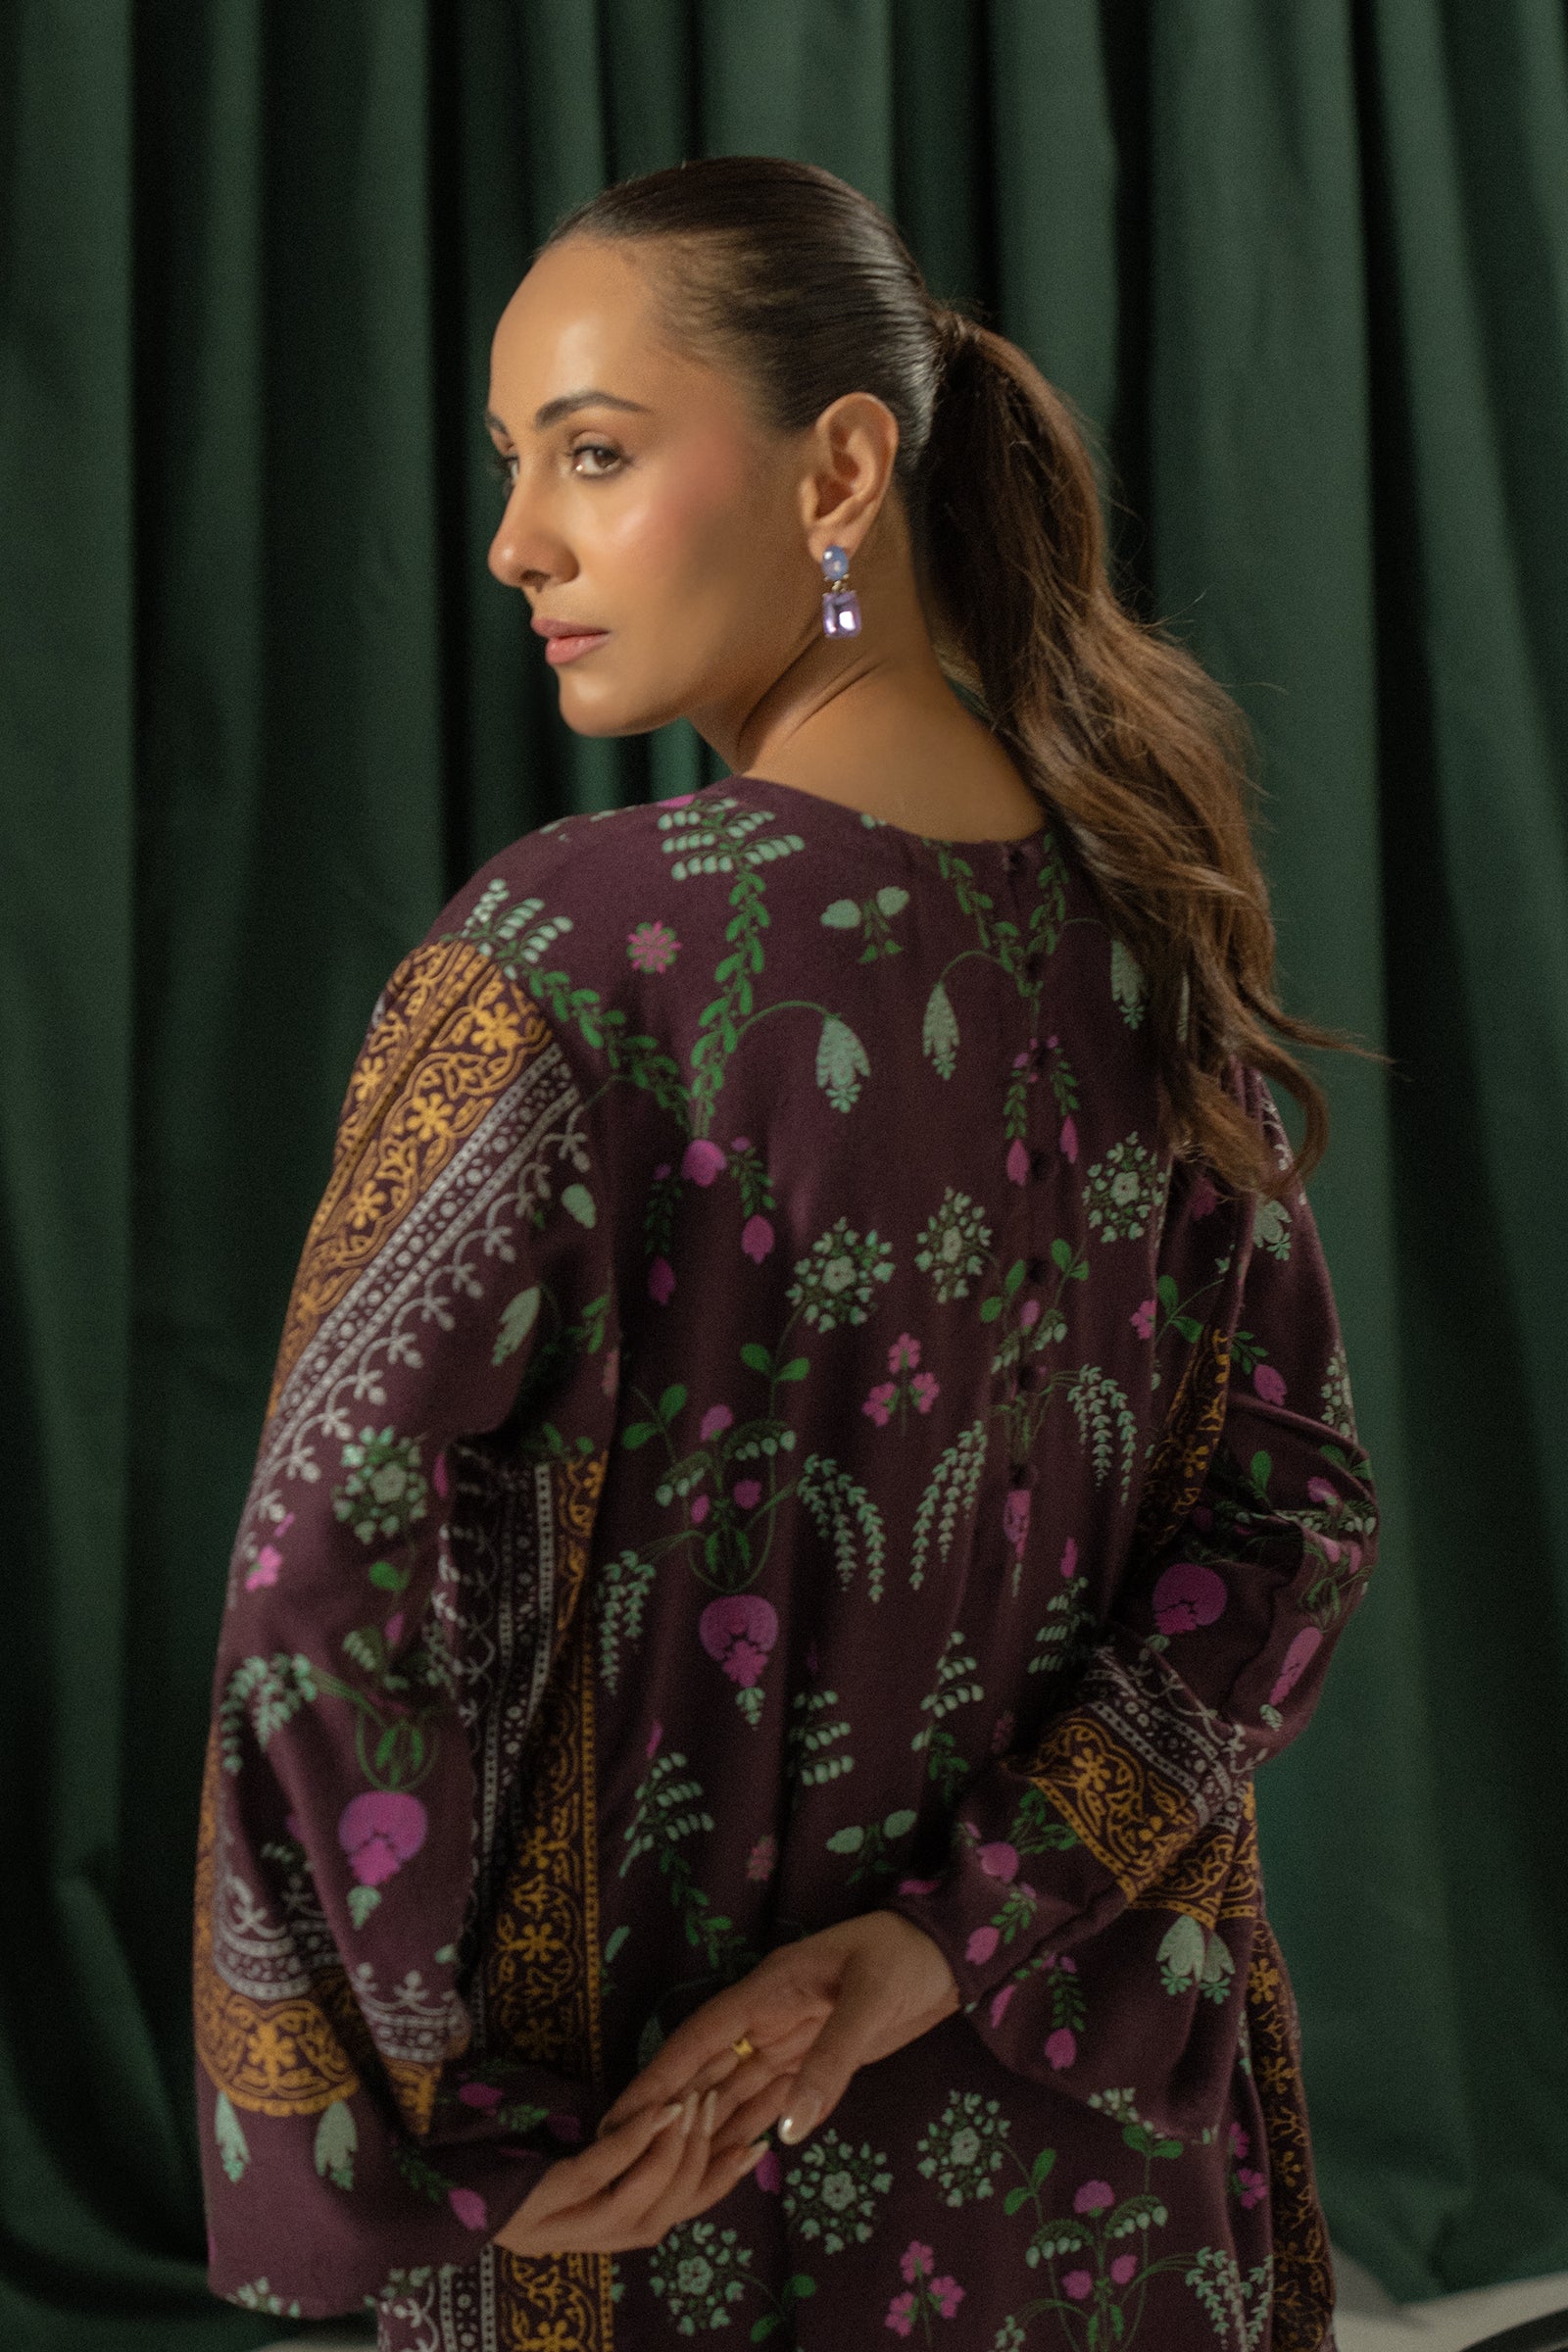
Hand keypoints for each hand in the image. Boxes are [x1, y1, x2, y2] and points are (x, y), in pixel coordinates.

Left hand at [491, 2086, 768, 2257]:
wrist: (431, 2163)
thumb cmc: (503, 2144)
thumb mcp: (571, 2148)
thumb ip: (617, 2150)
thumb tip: (677, 2115)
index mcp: (594, 2235)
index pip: (671, 2219)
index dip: (716, 2187)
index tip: (755, 2147)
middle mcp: (580, 2242)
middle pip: (661, 2219)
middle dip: (699, 2163)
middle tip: (719, 2107)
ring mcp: (557, 2228)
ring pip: (637, 2208)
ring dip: (672, 2153)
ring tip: (692, 2104)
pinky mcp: (538, 2203)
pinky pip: (597, 2176)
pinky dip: (632, 2143)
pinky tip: (657, 2109)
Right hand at [493, 1910, 957, 2256]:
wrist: (950, 1954)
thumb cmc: (904, 1958)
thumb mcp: (870, 2001)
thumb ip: (830, 2063)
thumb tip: (787, 2131)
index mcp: (767, 1991)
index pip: (699, 2039)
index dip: (658, 2077)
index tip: (618, 2116)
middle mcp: (767, 2019)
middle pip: (706, 2072)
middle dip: (667, 2112)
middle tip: (623, 2161)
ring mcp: (789, 2041)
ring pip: (733, 2092)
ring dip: (702, 2128)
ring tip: (664, 2175)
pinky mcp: (815, 2061)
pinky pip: (771, 2101)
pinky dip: (746, 2130)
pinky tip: (722, 2161)